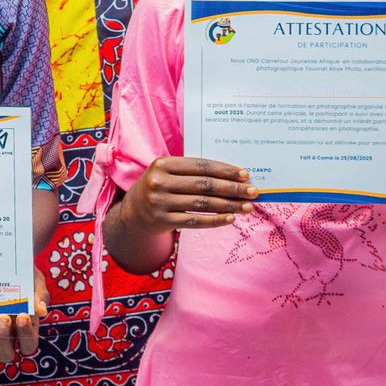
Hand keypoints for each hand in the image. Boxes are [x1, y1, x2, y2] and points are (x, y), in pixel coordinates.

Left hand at [0, 268, 46, 364]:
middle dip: (2, 339)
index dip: (25, 336)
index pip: (28, 345)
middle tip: (3, 318)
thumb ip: (40, 295)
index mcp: (27, 329)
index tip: (23, 316)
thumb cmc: (25, 276)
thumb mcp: (36, 282)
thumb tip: (41, 311)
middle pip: (5, 354)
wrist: (6, 262)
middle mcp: (8, 334)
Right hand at [121, 156, 256, 235]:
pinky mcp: (162, 220)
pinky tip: (230, 218)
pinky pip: (195, 221)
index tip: (245, 175)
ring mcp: (160, 202)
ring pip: (202, 204)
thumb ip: (193, 172)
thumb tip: (231, 177)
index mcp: (163, 164)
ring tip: (247, 206)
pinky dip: (215, 220)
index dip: (225, 170)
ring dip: (228, 205)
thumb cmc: (159, 187)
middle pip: (204, 185)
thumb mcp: (167, 173)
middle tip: (253, 191)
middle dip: (232, 188)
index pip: (200, 166)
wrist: (133, 212)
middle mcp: (159, 182)